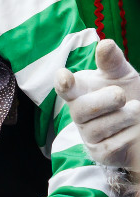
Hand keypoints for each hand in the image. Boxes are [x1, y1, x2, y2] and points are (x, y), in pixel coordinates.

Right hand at [55, 39, 139, 168]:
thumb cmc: (127, 94)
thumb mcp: (121, 75)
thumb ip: (112, 61)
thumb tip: (106, 43)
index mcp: (79, 90)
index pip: (64, 87)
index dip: (63, 83)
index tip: (65, 76)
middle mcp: (78, 112)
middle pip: (81, 109)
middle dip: (104, 101)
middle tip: (122, 94)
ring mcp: (87, 134)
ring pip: (99, 128)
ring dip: (125, 117)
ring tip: (137, 109)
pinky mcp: (99, 153)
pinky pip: (113, 144)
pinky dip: (130, 134)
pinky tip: (134, 129)